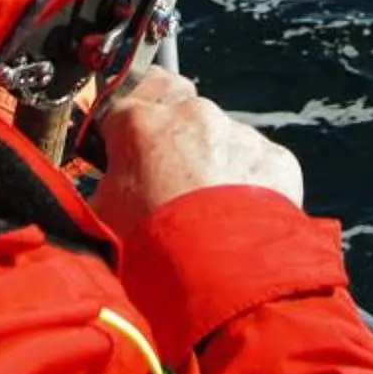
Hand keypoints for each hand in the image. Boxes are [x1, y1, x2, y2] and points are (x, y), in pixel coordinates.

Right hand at [94, 68, 303, 240]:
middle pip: (178, 105)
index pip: (124, 98)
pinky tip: (239, 218)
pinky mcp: (274, 159)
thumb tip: (98, 190)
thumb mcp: (101, 217)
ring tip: (208, 211)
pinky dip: (250, 184)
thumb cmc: (151, 247)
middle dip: (173, 132)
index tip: (125, 144)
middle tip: (167, 173)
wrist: (220, 275)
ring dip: (213, 161)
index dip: (124, 124)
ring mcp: (238, 134)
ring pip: (222, 136)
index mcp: (141, 123)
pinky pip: (258, 163)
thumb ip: (102, 187)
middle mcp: (192, 115)